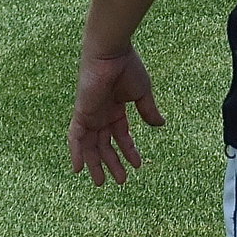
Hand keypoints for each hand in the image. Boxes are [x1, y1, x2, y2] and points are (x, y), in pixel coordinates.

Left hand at [68, 47, 164, 185]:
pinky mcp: (81, 114)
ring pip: (90, 146)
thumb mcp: (142, 93)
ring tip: (102, 183)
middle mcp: (101, 114)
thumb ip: (148, 111)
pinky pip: (75, 137)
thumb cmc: (128, 68)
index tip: (138, 165)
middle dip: (112, 163)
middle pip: (104, 145)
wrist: (111, 54)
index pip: (121, 135)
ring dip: (96, 164)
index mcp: (116, 108)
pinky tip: (79, 169)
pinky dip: (76, 153)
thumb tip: (160, 125)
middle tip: (121, 181)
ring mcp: (90, 115)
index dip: (129, 150)